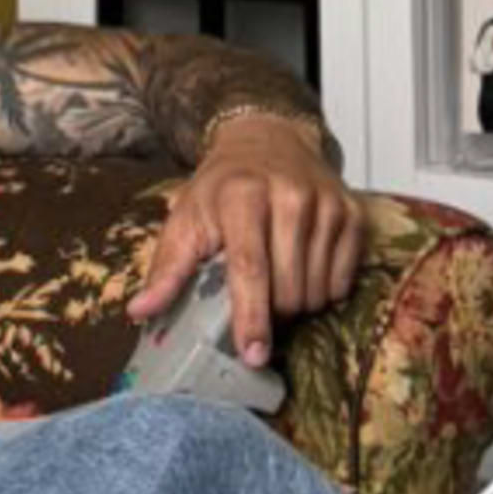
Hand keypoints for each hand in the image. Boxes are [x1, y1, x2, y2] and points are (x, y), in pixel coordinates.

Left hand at [127, 113, 359, 360]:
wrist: (268, 140)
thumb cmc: (221, 187)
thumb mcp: (186, 217)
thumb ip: (167, 267)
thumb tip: (140, 311)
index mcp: (242, 196)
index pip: (250, 267)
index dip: (251, 315)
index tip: (252, 353)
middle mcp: (290, 195)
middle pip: (287, 288)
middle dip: (271, 313)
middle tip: (256, 302)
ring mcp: (327, 204)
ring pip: (317, 291)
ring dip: (296, 304)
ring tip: (277, 282)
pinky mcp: (353, 213)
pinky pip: (343, 281)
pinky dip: (323, 291)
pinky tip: (304, 271)